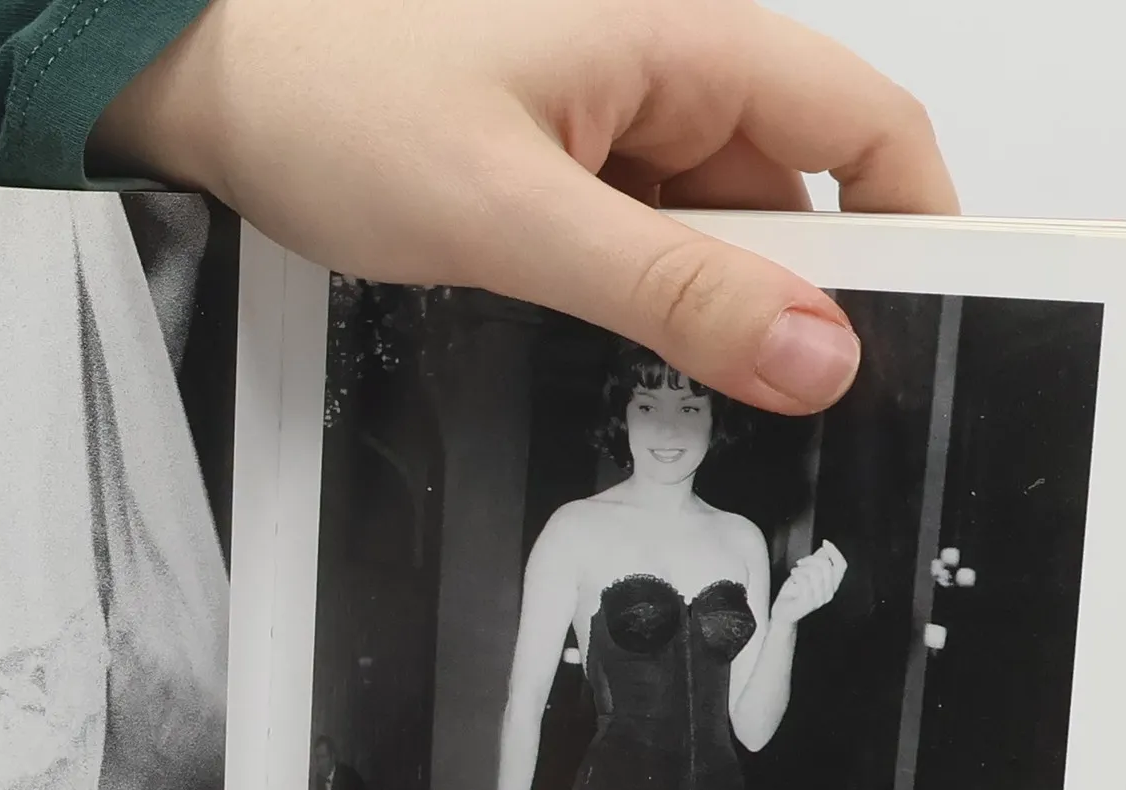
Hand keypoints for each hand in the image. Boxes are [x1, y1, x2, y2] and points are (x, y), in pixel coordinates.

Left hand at [92, 0, 957, 413]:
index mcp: (687, 42)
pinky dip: (658, 307)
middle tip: (781, 410)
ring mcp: (621, 122)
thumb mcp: (518, 213)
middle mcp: (671, 72)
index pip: (870, 130)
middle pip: (806, 197)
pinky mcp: (575, 166)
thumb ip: (676, 292)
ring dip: (718, 316)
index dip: (921, 230)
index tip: (928, 338)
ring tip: (675, 387)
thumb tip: (820, 356)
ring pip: (728, 235)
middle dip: (806, 304)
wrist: (197, 70)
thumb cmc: (329, 92)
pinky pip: (659, 245)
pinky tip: (620, 351)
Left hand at [771, 540, 847, 626]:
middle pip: (826, 566)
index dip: (835, 552)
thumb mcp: (807, 573)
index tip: (825, 542)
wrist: (783, 612)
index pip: (841, 566)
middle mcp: (829, 593)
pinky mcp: (808, 603)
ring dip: (801, 568)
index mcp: (832, 585)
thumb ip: (817, 562)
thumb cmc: (794, 592)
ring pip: (815, 573)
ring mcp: (819, 599)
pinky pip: (805, 581)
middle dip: (811, 559)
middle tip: (800, 562)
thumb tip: (825, 549)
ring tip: (795, 571)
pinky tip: (793, 577)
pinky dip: (797, 575)